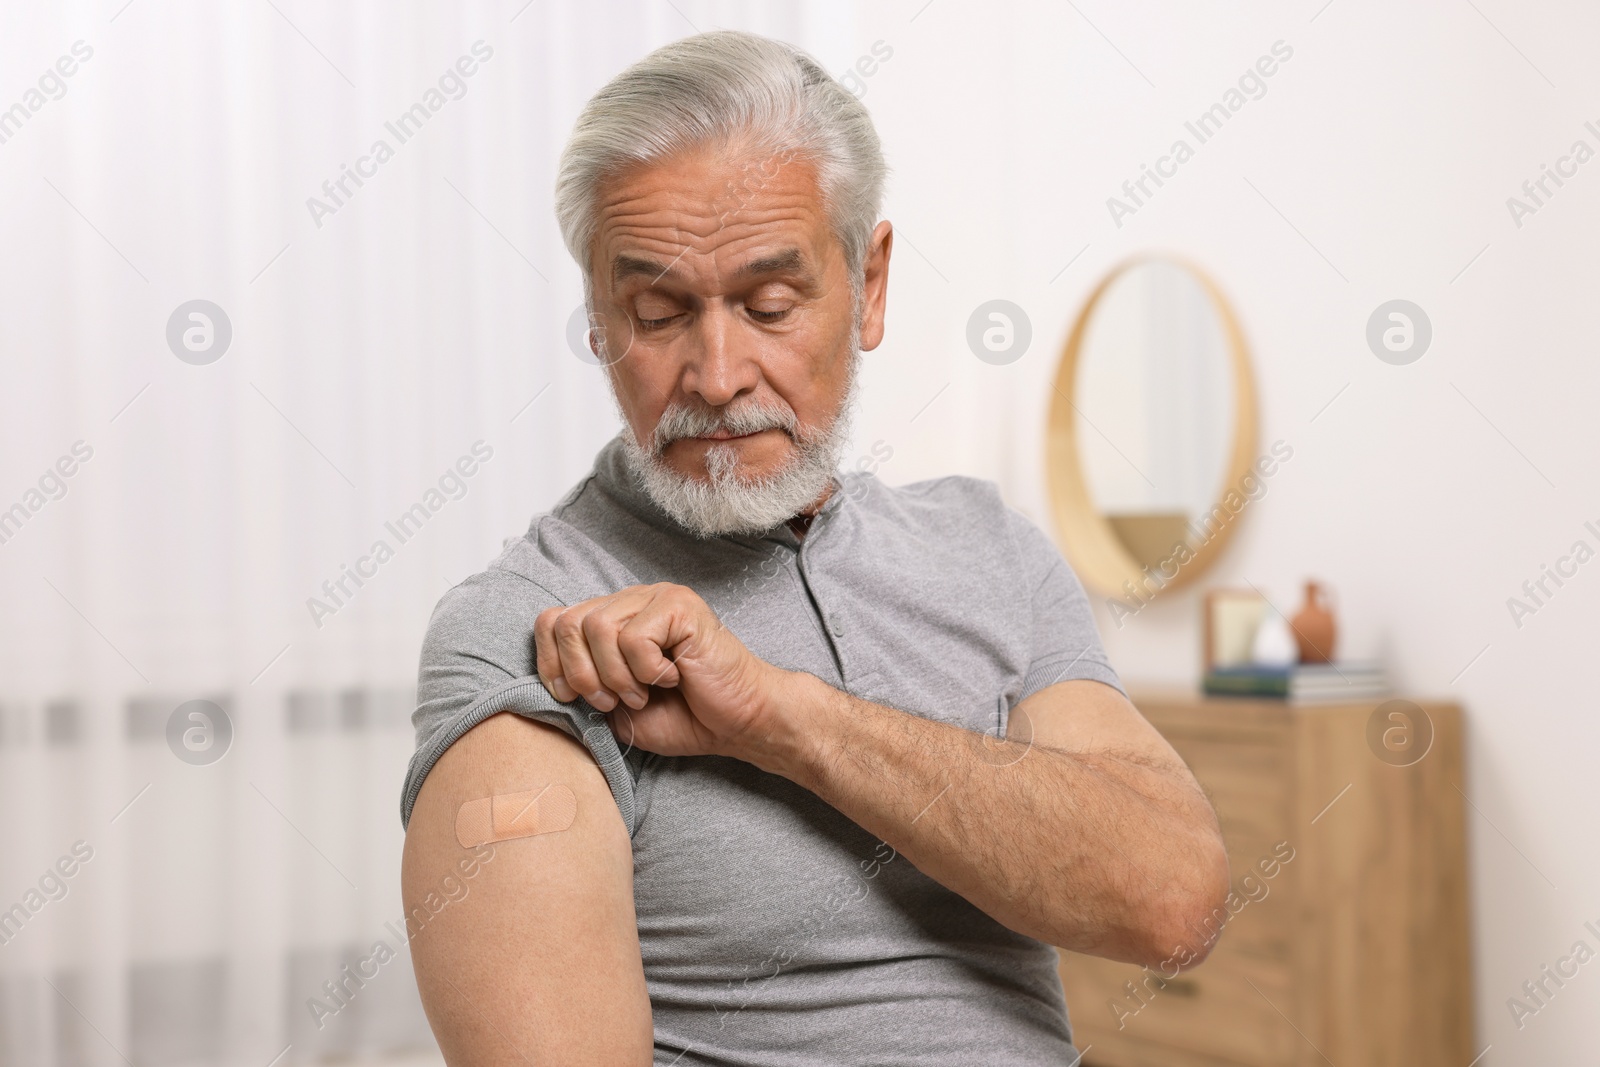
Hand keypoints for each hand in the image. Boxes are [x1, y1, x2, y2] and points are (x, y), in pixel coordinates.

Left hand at [533, 583, 787, 758]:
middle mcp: (631, 600)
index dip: (552, 663)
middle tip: (613, 700)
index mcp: (612, 619)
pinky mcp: (680, 605)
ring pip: (597, 628)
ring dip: (616, 676)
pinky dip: (646, 671)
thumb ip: (583, 687)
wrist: (738, 722)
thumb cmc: (683, 716)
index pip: (551, 621)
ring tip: (643, 693)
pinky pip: (634, 637)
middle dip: (581, 674)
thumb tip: (550, 680)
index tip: (573, 698)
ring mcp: (656, 597)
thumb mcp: (616, 708)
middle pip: (567, 623)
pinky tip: (673, 678)